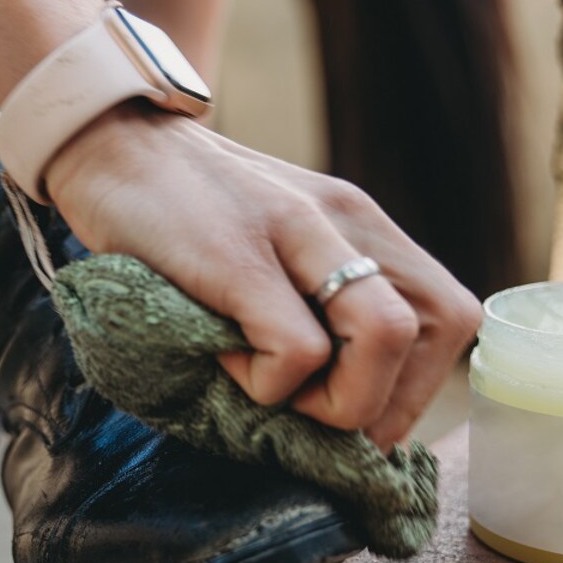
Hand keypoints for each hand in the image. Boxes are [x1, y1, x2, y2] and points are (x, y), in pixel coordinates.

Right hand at [46, 102, 482, 450]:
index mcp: (363, 225)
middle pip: (441, 326)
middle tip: (321, 418)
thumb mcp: (278, 240)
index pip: (451, 315)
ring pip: (384, 336)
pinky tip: (223, 361)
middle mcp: (346, 222)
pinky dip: (267, 385)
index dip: (419, 387)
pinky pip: (295, 350)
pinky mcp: (237, 257)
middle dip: (390, 403)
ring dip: (337, 399)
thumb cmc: (191, 213)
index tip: (358, 415)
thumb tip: (343, 402)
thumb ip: (320, 295)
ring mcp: (295, 232)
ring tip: (274, 389)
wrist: (111, 144)